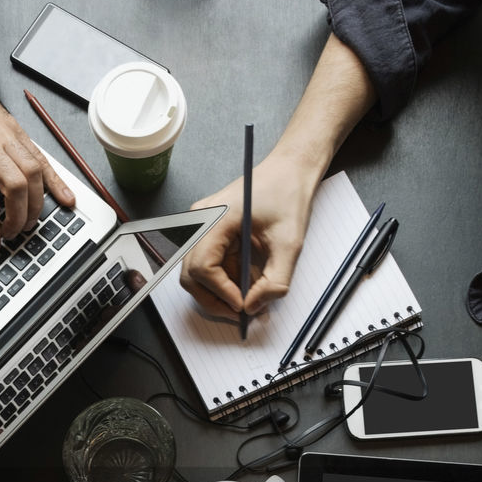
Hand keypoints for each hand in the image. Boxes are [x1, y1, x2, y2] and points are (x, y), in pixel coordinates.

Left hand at [0, 57, 74, 254]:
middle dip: (17, 219)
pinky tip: (65, 199)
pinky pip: (42, 158)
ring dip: (35, 206)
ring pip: (32, 175)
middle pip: (14, 188)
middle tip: (11, 235)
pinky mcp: (18, 131)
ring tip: (28, 224)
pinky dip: (56, 181)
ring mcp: (6, 135)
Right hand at [179, 148, 318, 317]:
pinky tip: (246, 280)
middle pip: (191, 275)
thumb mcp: (290, 243)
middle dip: (214, 298)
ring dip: (219, 291)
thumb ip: (275, 281)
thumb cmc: (288, 194)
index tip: (242, 305)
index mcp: (217, 218)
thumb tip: (253, 307)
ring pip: (197, 273)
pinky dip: (225, 279)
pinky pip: (209, 264)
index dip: (220, 291)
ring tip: (247, 295)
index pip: (203, 266)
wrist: (290, 170)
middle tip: (240, 311)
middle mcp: (202, 220)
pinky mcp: (210, 231)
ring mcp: (203, 225)